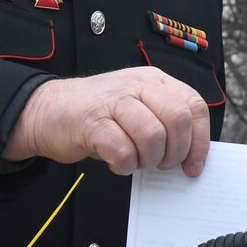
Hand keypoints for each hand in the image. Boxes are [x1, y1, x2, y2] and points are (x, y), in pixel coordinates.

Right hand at [3, 68, 209, 176]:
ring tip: (136, 161)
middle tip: (161, 164)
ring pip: (152, 136)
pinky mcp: (92, 122)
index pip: (193, 106)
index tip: (193, 165)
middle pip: (177, 119)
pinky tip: (117, 162)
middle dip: (175, 152)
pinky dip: (124, 166)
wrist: (47, 110)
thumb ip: (164, 122)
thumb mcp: (138, 107)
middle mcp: (137, 85)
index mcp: (154, 80)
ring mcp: (113, 101)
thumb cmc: (100, 115)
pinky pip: (122, 151)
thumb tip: (193, 157)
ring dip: (148, 160)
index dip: (199, 140)